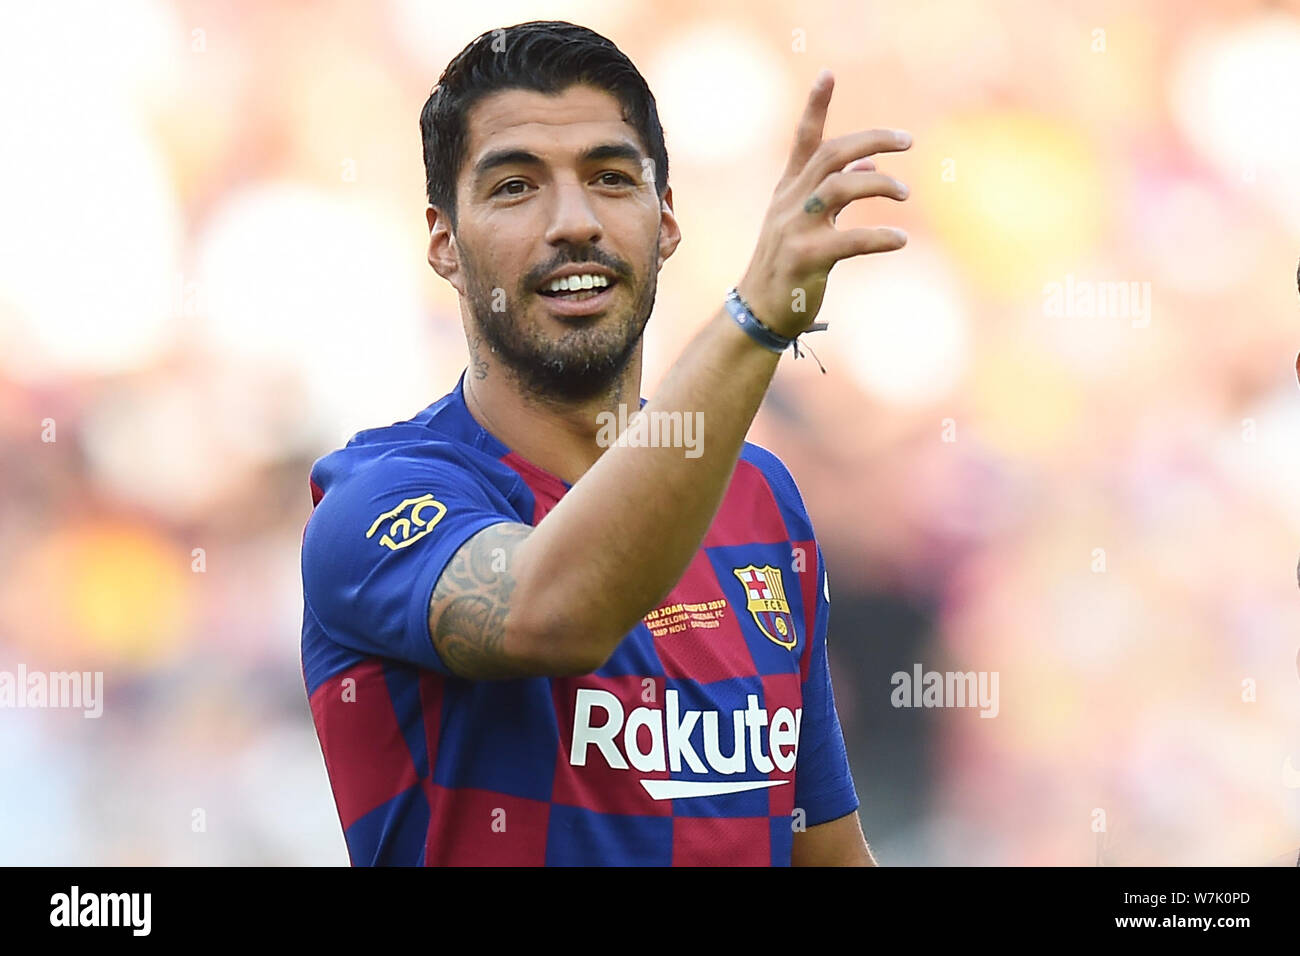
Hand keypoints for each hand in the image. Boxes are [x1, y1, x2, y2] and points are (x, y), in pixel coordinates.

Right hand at [735, 69, 910, 337]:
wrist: (759, 312)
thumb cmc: (787, 266)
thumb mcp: (807, 222)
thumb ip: (836, 191)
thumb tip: (870, 164)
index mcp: (789, 191)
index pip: (804, 141)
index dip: (815, 106)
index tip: (828, 74)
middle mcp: (789, 203)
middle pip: (831, 155)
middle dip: (872, 140)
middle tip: (908, 141)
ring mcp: (794, 230)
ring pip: (840, 188)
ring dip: (879, 185)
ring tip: (906, 193)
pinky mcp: (805, 259)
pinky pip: (849, 240)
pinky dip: (879, 237)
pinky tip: (899, 240)